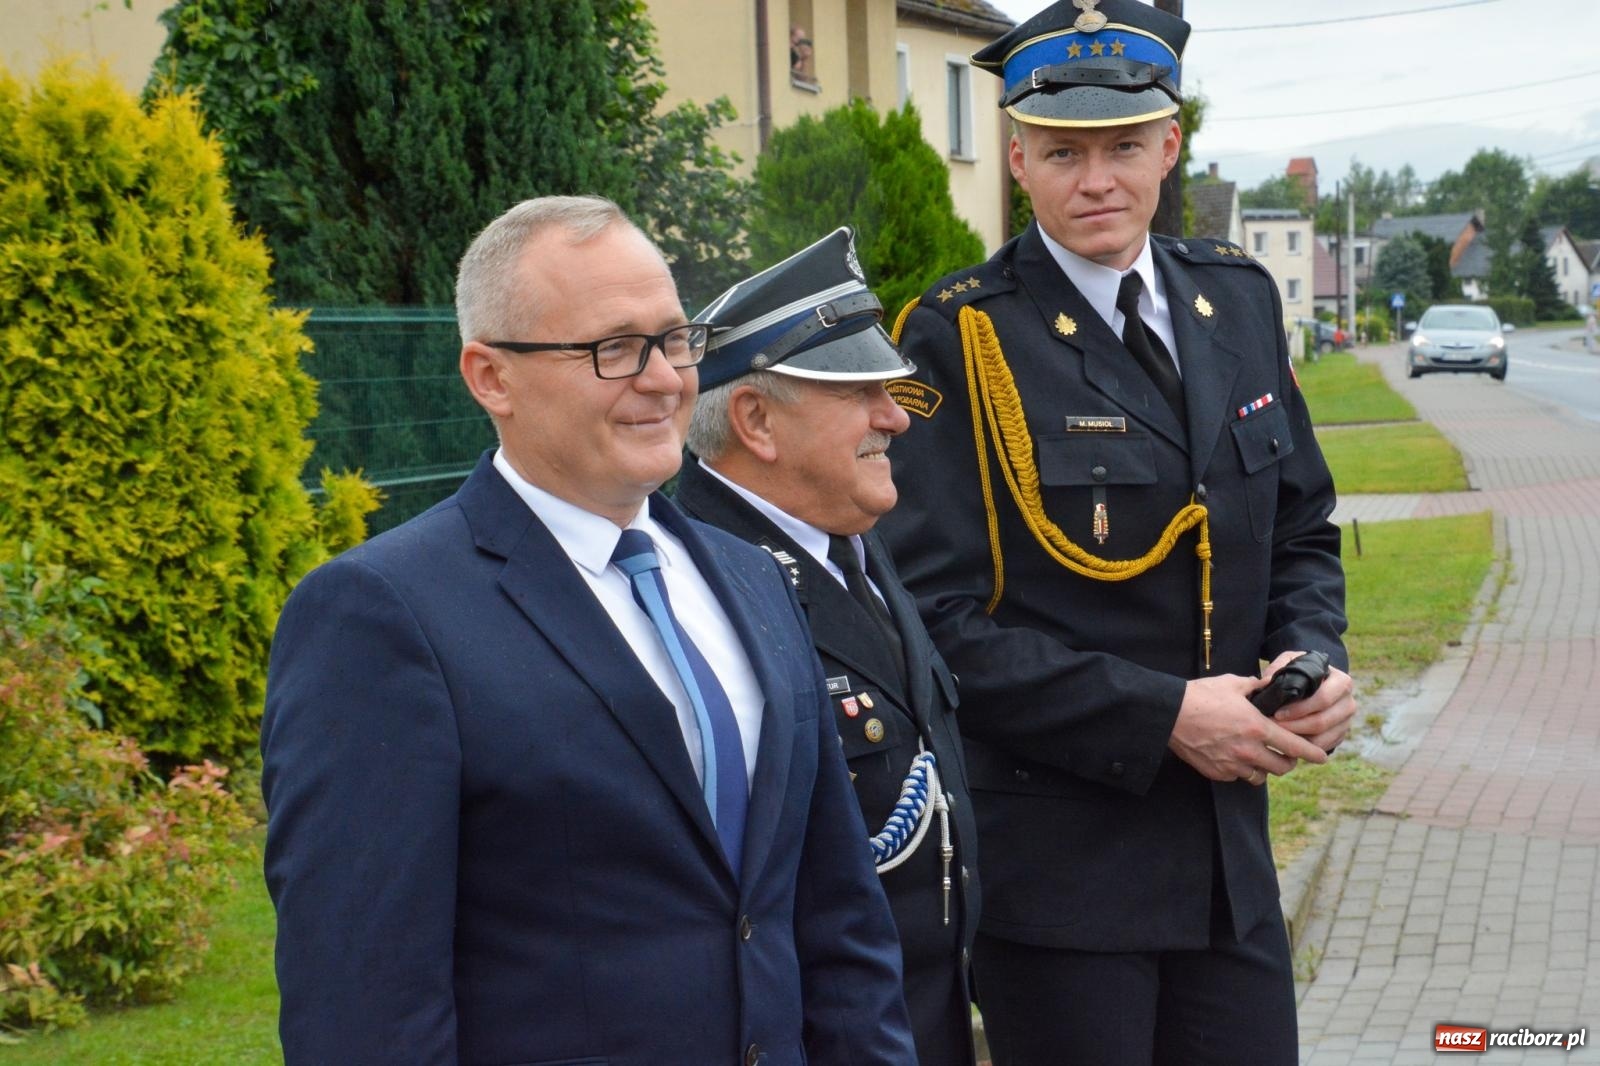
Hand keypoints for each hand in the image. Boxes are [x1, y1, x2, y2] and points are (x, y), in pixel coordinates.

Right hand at [1169, 672, 1327, 784]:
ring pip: (1261, 777)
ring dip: (1265, 769)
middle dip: (1288, 762)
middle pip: (1282, 767)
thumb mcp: (1232, 684)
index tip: (1322, 757)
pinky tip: (1236, 758)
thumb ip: (1255, 686)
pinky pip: (1238, 777)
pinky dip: (1242, 770)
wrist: (1169, 714)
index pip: (1295, 746)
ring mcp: (1232, 764)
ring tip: (1261, 758)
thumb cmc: (1200, 696)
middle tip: (1287, 755)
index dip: (1312, 753)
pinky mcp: (1217, 772)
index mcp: (1257, 728)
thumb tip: (1268, 683)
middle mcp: (1248, 750)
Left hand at [1256, 650, 1356, 752]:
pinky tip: (1287, 743)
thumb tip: (1266, 681)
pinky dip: (1305, 747)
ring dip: (1298, 740)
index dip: (1299, 709)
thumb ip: (1279, 667)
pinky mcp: (1341, 734)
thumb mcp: (1291, 661)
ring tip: (1277, 737)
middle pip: (1323, 721)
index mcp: (1341, 682)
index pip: (1323, 699)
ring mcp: (1346, 721)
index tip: (1277, 713)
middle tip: (1273, 728)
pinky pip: (1324, 746)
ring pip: (1323, 737)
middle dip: (1295, 727)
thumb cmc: (1301, 671)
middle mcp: (1348, 702)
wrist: (1316, 682)